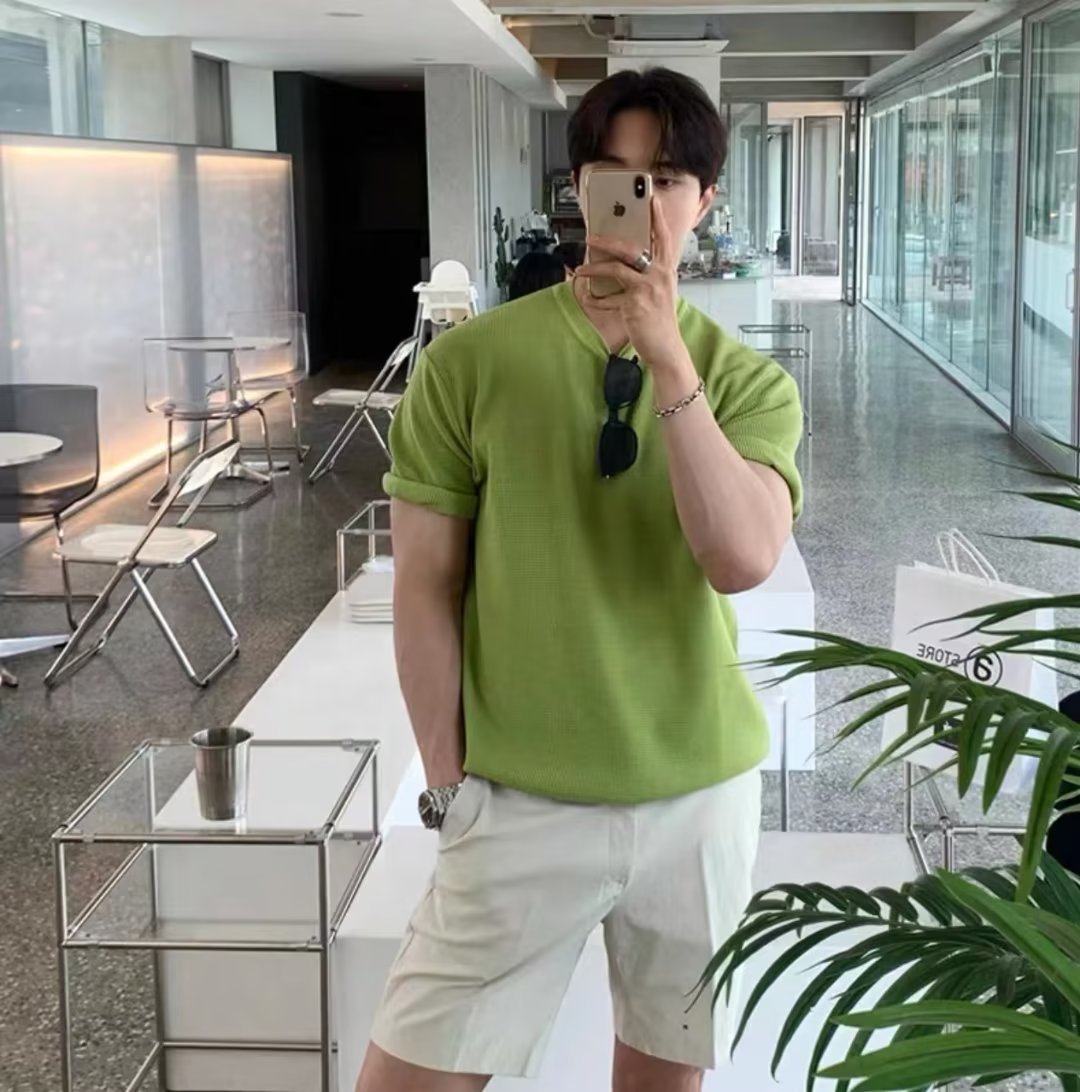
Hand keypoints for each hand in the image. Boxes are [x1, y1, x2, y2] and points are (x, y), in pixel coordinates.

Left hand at [576, 197, 689, 373]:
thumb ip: (648, 275)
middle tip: (591, 237)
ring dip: (594, 267)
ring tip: (580, 268)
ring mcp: (647, 290)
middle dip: (608, 241)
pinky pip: (608, 298)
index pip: (663, 238)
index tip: (652, 200)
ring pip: (615, 269)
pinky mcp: (634, 306)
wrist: (666, 348)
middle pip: (631, 249)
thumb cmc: (660, 320)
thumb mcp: (660, 292)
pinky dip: (596, 299)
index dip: (657, 218)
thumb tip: (623, 263)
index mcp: (666, 270)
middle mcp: (659, 276)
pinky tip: (589, 298)